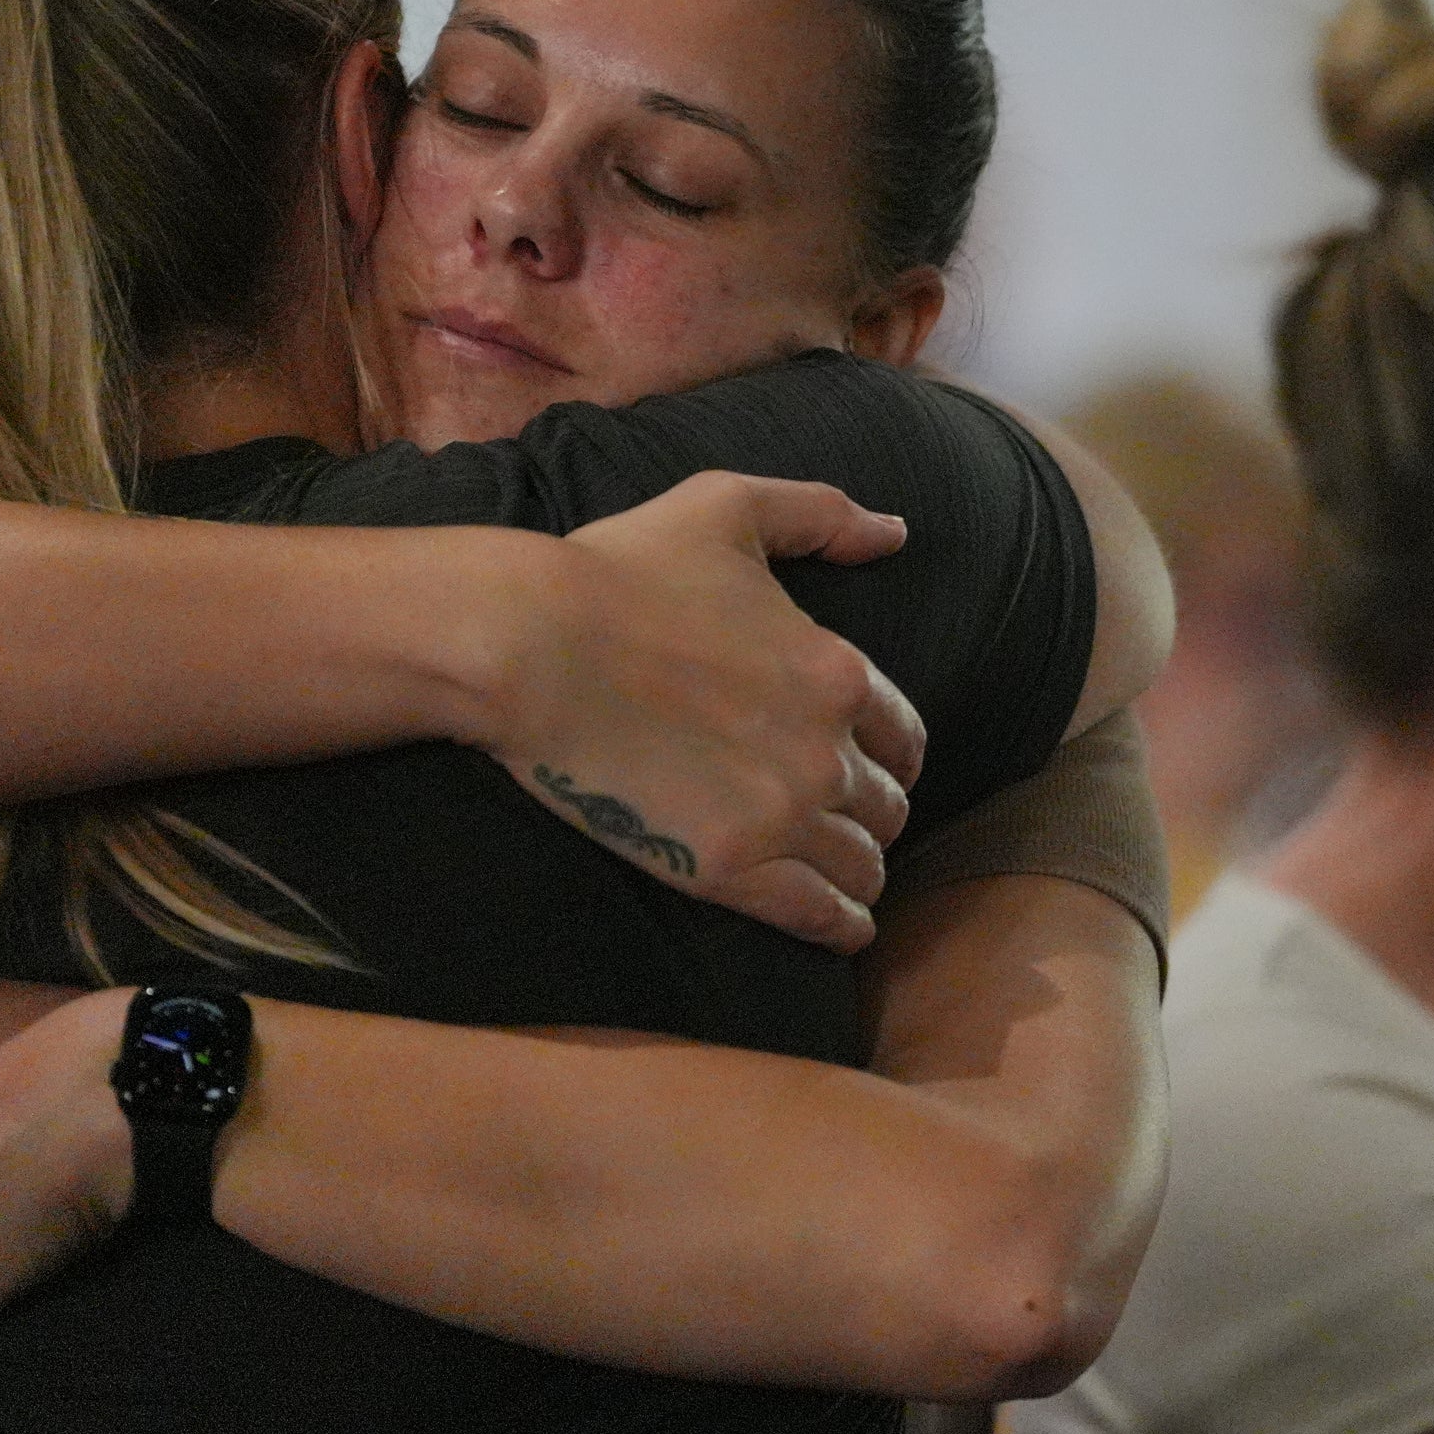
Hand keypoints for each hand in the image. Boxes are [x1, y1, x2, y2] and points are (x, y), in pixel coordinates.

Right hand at [493, 471, 926, 952]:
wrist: (530, 643)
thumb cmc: (619, 569)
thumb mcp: (729, 508)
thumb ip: (822, 514)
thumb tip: (896, 531)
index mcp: (837, 671)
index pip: (904, 738)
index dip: (889, 756)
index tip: (868, 767)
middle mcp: (826, 750)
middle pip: (886, 807)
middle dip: (870, 813)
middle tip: (840, 821)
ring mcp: (782, 815)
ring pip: (862, 866)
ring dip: (858, 871)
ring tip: (840, 877)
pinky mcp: (730, 870)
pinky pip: (821, 915)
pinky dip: (841, 924)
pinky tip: (842, 924)